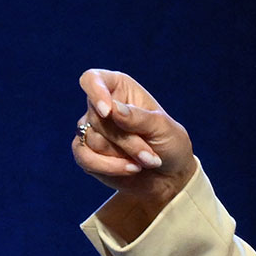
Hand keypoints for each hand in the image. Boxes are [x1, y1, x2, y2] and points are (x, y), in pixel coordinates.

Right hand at [73, 69, 197, 239]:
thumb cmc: (170, 145)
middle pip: (97, 118)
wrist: (170, 177)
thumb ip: (138, 117)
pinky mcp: (87, 154)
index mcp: (120, 89)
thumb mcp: (163, 128)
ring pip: (93, 140)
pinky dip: (109, 167)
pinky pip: (84, 157)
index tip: (107, 111)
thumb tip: (112, 109)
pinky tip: (130, 169)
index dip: (95, 92)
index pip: (93, 79)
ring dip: (123, 155)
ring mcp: (92, 131)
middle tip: (151, 153)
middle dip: (127, 140)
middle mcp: (103, 107)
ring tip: (146, 161)